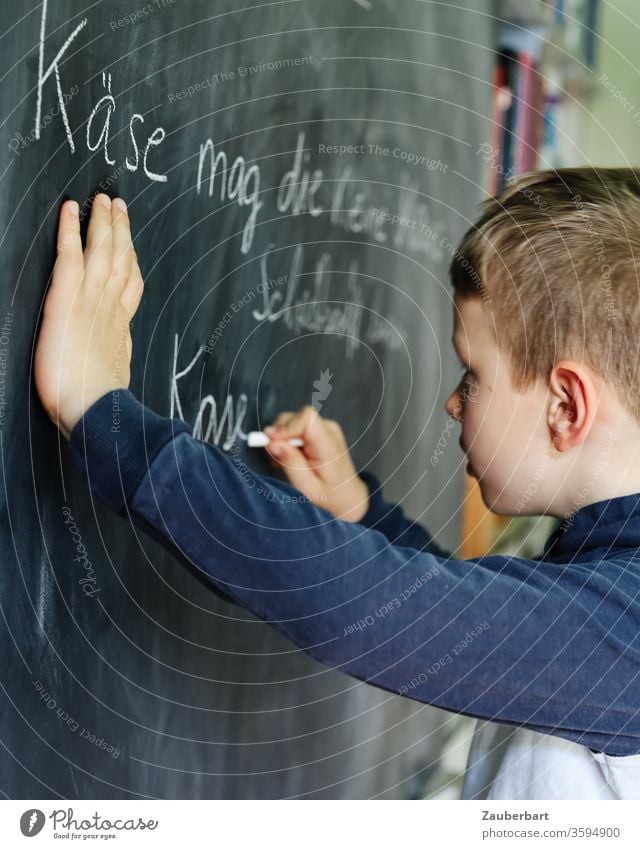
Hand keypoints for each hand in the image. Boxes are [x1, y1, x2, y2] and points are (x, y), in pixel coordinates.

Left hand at [34, 194, 143, 439]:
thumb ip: (116, 355)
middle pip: (120, 259)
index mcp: (119, 326)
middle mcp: (109, 307)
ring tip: (103, 200)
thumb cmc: (100, 402)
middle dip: (121, 231)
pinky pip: (70, 256)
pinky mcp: (66, 299)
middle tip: (120, 206)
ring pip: (101, 251)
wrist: (93, 409)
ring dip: (103, 223)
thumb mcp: (115, 375)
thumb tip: (117, 355)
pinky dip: (70, 230)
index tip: (132, 246)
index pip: (130, 285)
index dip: (132, 261)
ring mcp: (90, 300)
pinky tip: (70, 210)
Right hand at [264, 406, 369, 521]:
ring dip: (281, 438)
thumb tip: (271, 442)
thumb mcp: (306, 486)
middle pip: (295, 417)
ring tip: (283, 460)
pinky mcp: (319, 429)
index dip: (286, 427)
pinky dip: (287, 439)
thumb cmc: (328, 493)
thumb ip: (290, 462)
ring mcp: (325, 427)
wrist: (347, 494)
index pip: (306, 418)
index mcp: (328, 444)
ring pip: (292, 420)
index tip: (271, 443)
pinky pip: (296, 426)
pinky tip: (290, 456)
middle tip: (275, 458)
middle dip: (279, 435)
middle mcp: (328, 429)